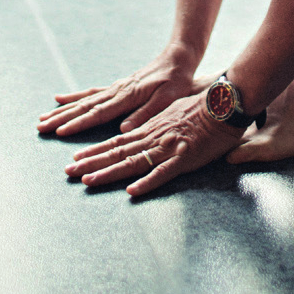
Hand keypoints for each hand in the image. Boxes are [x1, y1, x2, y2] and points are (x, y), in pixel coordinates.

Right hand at [37, 47, 199, 136]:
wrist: (178, 59)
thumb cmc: (176, 81)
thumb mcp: (167, 99)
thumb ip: (146, 113)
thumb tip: (124, 129)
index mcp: (128, 96)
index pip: (99, 113)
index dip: (79, 124)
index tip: (60, 132)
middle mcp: (117, 91)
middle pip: (84, 106)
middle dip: (61, 118)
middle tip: (40, 127)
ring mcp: (115, 88)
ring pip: (83, 100)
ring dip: (63, 110)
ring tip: (43, 118)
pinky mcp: (116, 87)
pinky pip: (90, 93)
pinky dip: (74, 97)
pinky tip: (60, 99)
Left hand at [63, 93, 241, 195]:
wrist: (226, 102)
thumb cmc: (203, 107)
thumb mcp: (173, 111)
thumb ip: (155, 122)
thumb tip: (138, 129)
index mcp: (151, 128)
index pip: (118, 141)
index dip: (95, 150)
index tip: (76, 158)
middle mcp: (154, 137)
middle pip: (118, 151)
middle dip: (91, 162)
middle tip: (67, 172)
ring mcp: (168, 147)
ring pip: (133, 162)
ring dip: (109, 172)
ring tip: (87, 180)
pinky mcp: (185, 157)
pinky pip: (164, 173)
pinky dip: (147, 182)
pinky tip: (132, 191)